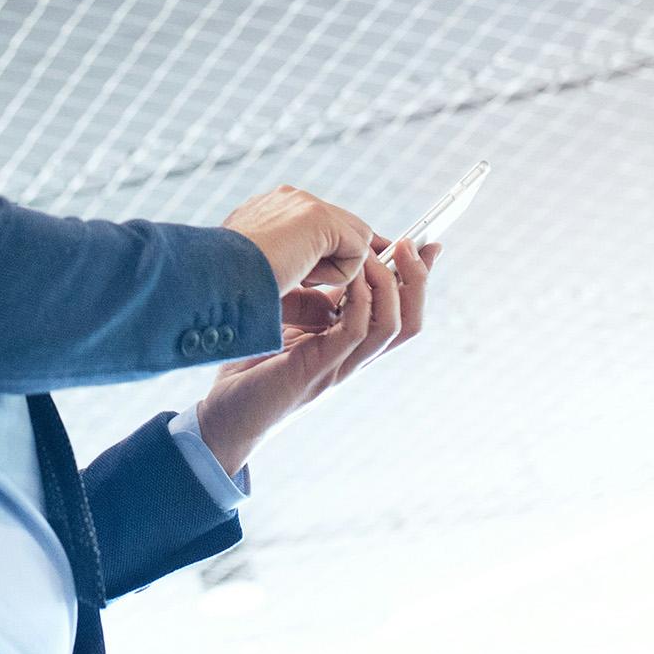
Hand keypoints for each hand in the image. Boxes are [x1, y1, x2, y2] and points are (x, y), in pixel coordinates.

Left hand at [194, 235, 441, 475]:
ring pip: (393, 327)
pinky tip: (350, 279)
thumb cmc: (252, 362)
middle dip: (417, 279)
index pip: (400, 312)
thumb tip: (332, 259)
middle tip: (407, 243)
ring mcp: (338, 366)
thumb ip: (317, 298)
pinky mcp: (317, 370)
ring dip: (392, 286)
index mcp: (350, 344)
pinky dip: (361, 302)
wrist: (224, 410)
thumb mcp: (291, 318)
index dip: (420, 280)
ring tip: (380, 254)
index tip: (430, 244)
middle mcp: (352, 356)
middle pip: (410, 321)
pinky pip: (356, 333)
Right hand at [219, 185, 374, 296]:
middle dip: (345, 261)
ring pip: (354, 239)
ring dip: (334, 270)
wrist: (213, 279)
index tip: (328, 283)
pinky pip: (357, 250)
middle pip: (345, 229)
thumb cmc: (232, 293)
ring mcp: (304, 203)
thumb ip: (304, 294)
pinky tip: (302, 274)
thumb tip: (332, 311)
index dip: (333, 257)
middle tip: (317, 288)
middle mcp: (288, 199)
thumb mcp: (272, 290)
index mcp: (271, 211)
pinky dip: (337, 274)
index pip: (322, 229)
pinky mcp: (319, 216)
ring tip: (297, 278)